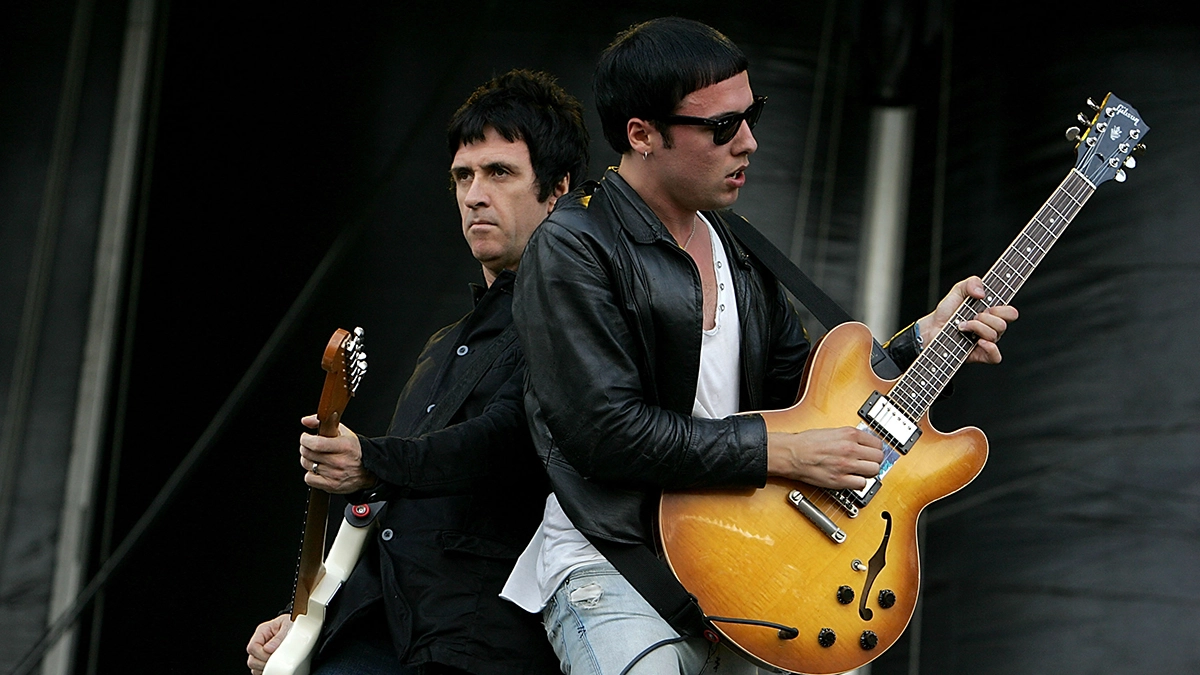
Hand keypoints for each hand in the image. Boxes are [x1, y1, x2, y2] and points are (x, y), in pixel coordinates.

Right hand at [246, 614, 290, 674]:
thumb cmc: (293, 623)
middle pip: (252, 660)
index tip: (273, 654)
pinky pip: (261, 670)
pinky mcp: (267, 660)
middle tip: (277, 660)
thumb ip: (279, 637)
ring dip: (266, 668)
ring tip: (278, 663)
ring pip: (255, 667)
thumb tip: (269, 649)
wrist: (301, 625)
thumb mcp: (288, 625)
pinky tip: (277, 666)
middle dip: (264, 663)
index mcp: (262, 631)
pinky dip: (268, 670)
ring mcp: (262, 652)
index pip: (252, 647)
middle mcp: (261, 642)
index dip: (261, 654)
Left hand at [298, 415, 377, 493]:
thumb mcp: (343, 432)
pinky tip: (318, 470)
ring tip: (315, 458)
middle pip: (308, 453)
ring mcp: (335, 475)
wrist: (368, 471)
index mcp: (344, 446)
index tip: (305, 437)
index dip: (305, 439)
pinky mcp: (331, 485)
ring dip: (307, 460)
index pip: (316, 443)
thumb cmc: (354, 450)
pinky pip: (309, 479)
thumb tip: (305, 420)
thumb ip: (323, 423)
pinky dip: (310, 474)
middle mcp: (340, 461)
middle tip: (309, 446)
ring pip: (307, 465)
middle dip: (305, 448)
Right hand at [766, 428, 883, 489]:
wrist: (792, 453)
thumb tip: (862, 443)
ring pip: (874, 471)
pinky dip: (858, 483)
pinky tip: (852, 479)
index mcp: (849, 434)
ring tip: (860, 471)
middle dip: (874, 461)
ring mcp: (846, 465)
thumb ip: (849, 437)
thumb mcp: (832, 431)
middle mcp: (850, 448)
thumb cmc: (806, 442)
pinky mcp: (839, 480)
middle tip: (867, 463)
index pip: (878, 443)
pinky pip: (861, 484)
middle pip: (879, 458)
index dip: (875, 449)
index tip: (872, 452)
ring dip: (868, 472)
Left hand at [918, 276, 1018, 364]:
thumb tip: (982, 293)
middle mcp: (991, 328)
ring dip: (977, 328)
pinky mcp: (978, 355)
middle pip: (1003, 324)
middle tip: (972, 316)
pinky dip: (990, 349)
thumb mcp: (958, 290)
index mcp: (991, 313)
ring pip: (995, 336)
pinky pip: (995, 357)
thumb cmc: (947, 311)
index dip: (1004, 309)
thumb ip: (972, 283)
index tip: (989, 306)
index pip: (1010, 313)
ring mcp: (985, 342)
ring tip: (962, 326)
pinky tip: (978, 341)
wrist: (932, 328)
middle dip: (985, 318)